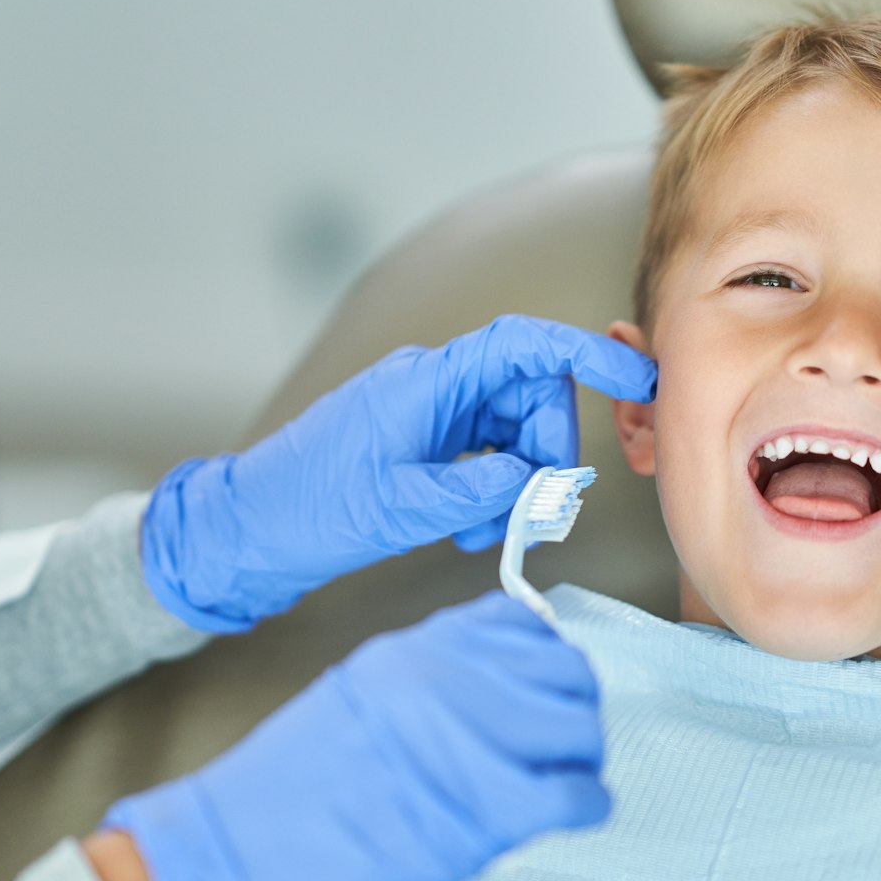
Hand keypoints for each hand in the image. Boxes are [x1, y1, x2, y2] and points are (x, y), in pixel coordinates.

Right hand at [98, 591, 608, 880]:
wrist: (231, 851)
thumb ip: (426, 685)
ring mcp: (471, 741)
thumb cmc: (281, 793)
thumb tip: (491, 697)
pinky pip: (578, 795)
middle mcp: (451, 680)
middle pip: (565, 672)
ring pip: (580, 729)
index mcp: (415, 649)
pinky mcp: (485, 811)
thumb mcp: (355, 698)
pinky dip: (583, 806)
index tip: (540, 687)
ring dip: (580, 758)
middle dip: (571, 709)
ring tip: (560, 782)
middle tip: (559, 746)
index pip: (521, 623)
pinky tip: (563, 816)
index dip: (543, 658)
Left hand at [140, 314, 655, 630]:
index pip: (522, 346)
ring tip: (486, 529)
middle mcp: (432, 387)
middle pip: (529, 395)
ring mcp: (426, 415)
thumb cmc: (305, 512)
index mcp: (427, 382)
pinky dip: (493, 490)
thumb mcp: (403, 507)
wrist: (243, 534)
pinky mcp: (421, 445)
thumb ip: (482, 490)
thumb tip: (539, 481)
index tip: (636, 381)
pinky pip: (484, 454)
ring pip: (511, 430)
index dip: (585, 355)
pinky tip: (467, 528)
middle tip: (531, 509)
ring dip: (518, 481)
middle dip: (545, 451)